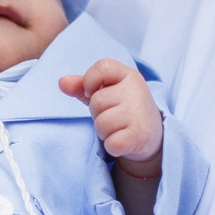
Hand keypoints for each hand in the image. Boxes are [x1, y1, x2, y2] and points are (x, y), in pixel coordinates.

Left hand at [60, 59, 163, 173]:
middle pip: (96, 102)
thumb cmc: (123, 109)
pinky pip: (111, 143)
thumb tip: (62, 82)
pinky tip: (123, 141)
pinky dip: (112, 146)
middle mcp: (136, 90)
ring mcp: (139, 113)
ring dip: (104, 131)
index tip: (96, 92)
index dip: (90, 82)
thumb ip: (82, 86)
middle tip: (114, 116)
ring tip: (119, 128)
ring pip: (101, 124)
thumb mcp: (105, 92)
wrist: (152, 134)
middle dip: (98, 114)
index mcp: (128, 75)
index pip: (102, 68)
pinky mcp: (140, 135)